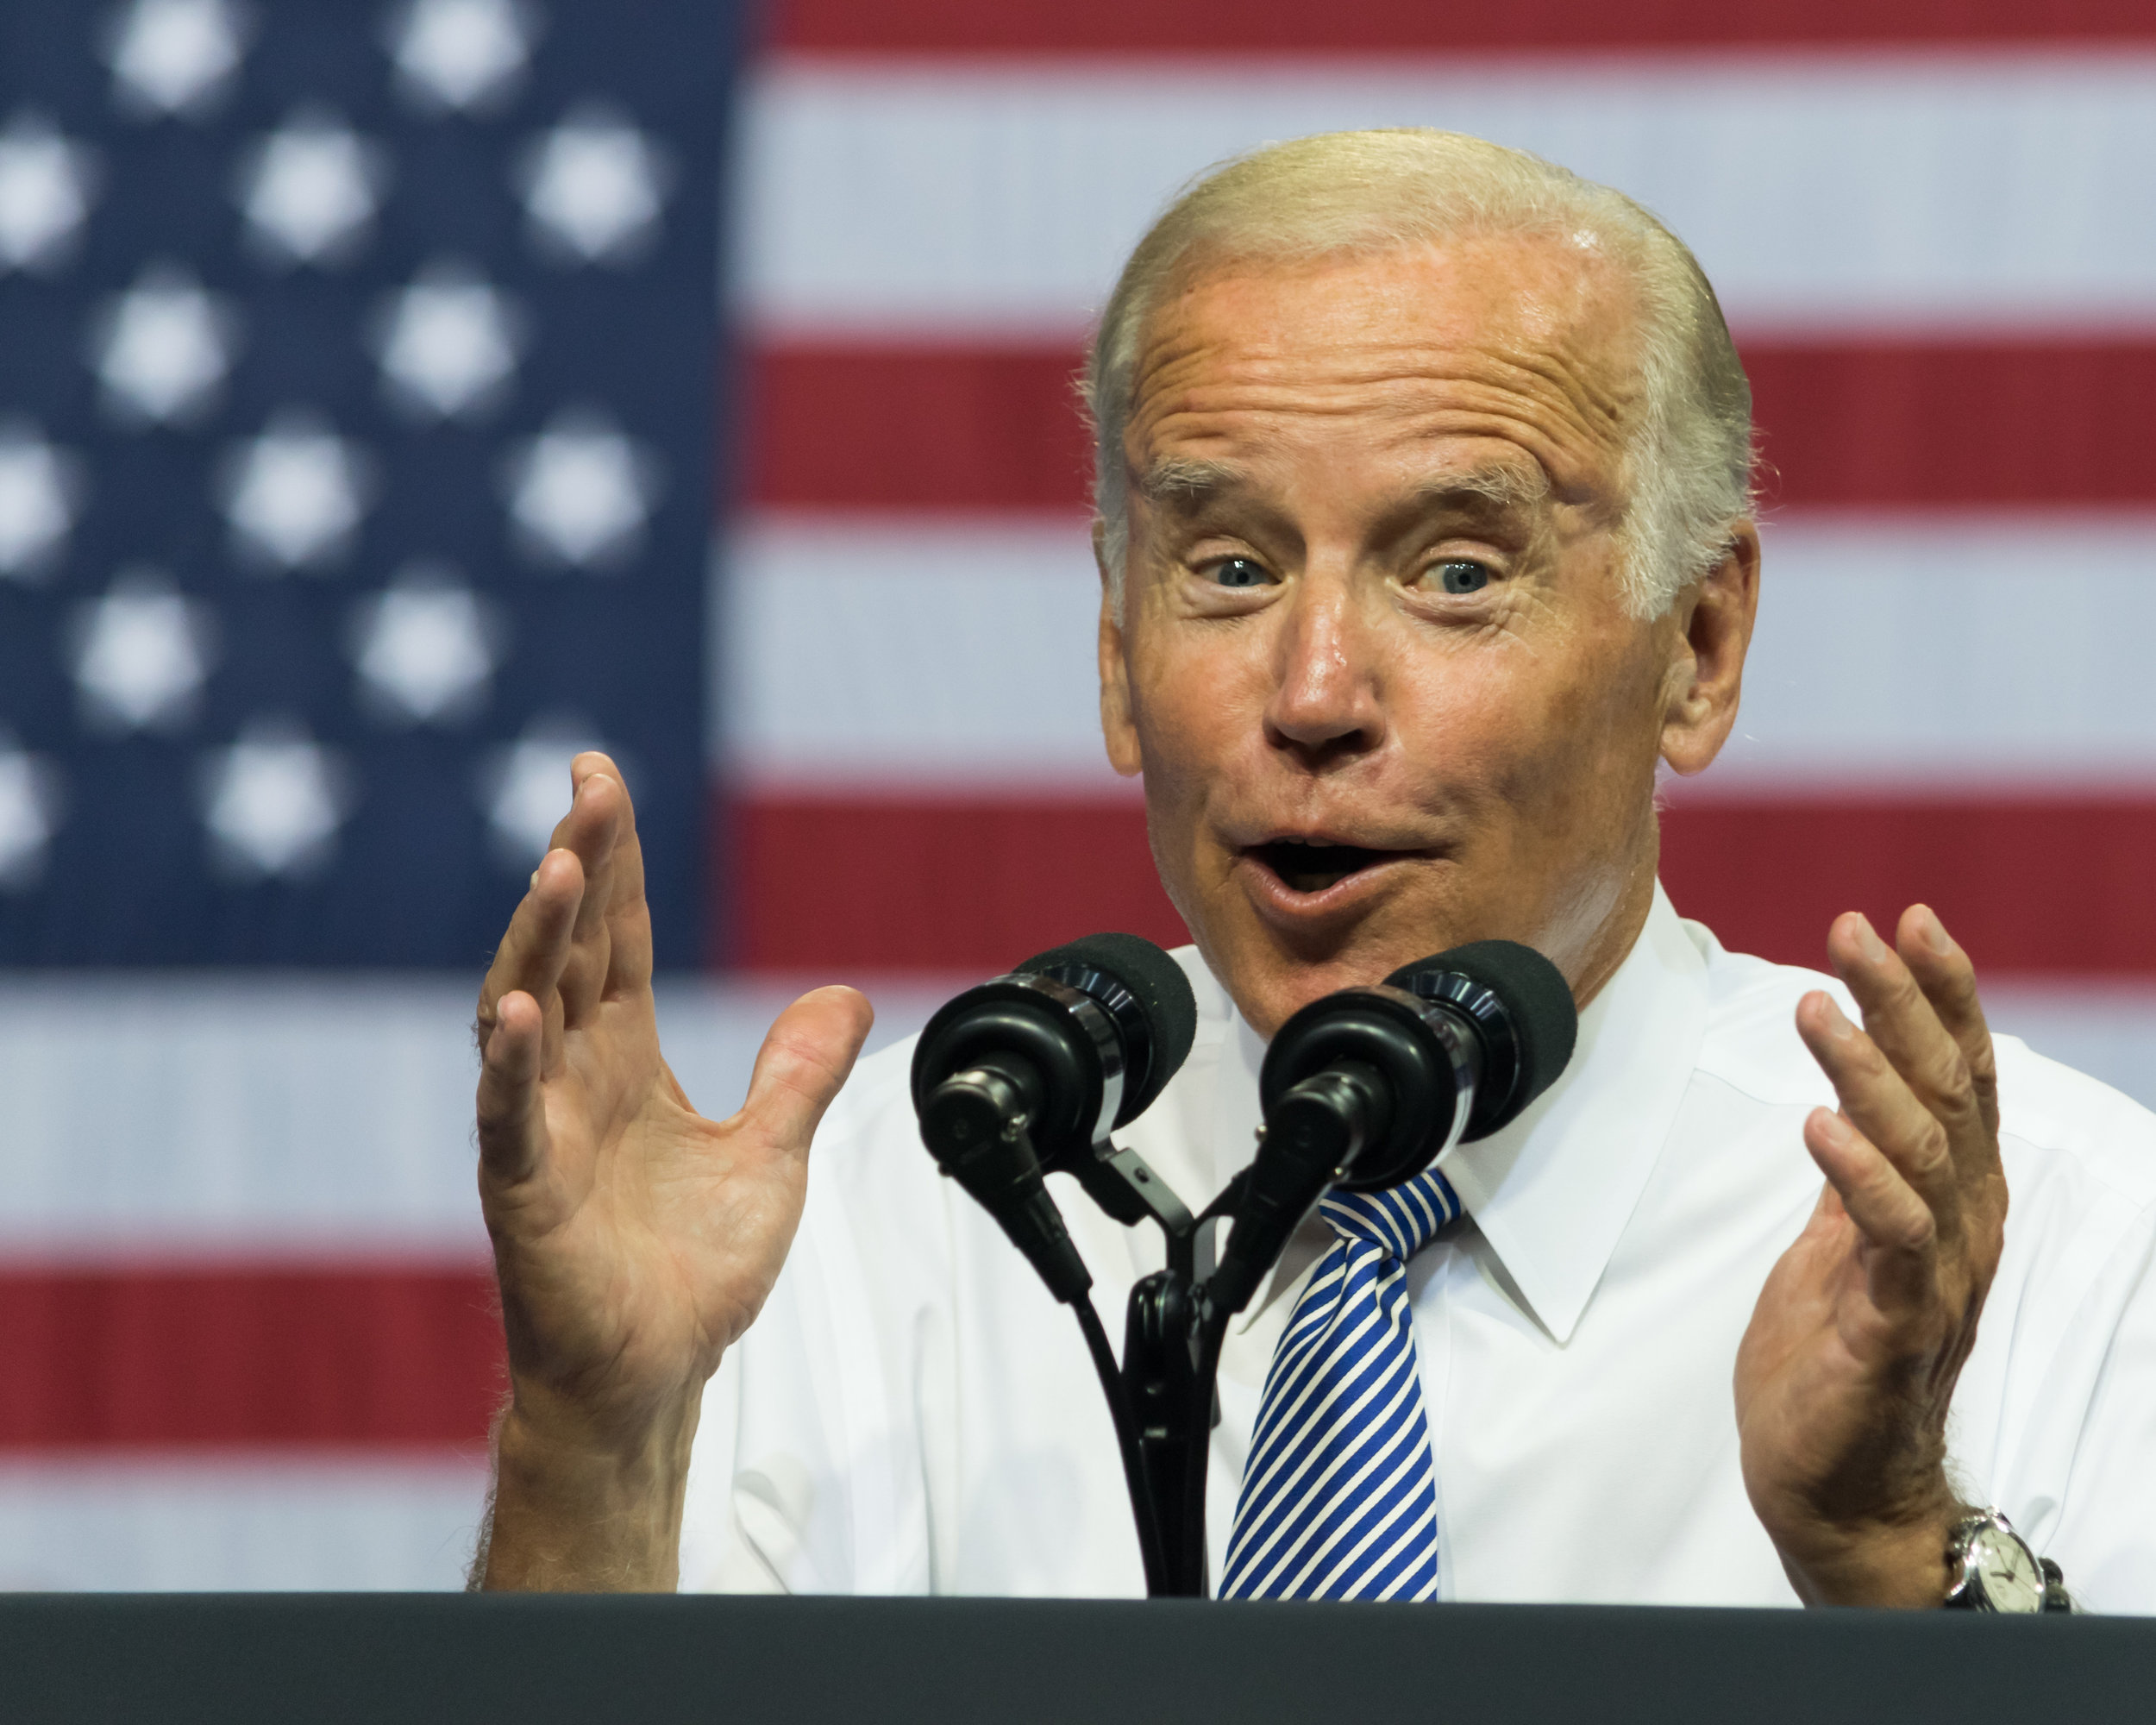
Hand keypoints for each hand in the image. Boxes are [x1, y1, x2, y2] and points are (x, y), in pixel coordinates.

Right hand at [471, 753, 871, 1588]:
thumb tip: (845, 992)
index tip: (602, 782)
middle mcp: (573, 1080)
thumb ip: (798, 1073)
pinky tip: (518, 1008)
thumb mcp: (771, 1156)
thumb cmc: (691, 1275)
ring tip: (558, 864)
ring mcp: (540, 1130)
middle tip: (590, 785)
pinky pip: (509, 1117)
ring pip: (525, 1012)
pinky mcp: (524, 1194)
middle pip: (570, 950)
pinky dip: (509, 1062)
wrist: (652, 1378)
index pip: (618, 941)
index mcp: (625, 1062)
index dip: (617, 864)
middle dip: (580, 865)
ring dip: (538, 937)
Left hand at [1735, 905, 2006, 1606]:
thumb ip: (1858, 1173)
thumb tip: (1844, 1098)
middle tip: (1855, 929)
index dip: (1940, 995)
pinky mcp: (1894, 1326)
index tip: (1905, 918)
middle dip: (1903, 1001)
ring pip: (1920, 1150)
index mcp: (1951, 1197)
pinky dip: (1860, 1175)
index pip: (1959, 1076)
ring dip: (1868, 1072)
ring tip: (1817, 1008)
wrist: (1832, 1485)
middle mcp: (1960, 1225)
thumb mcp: (1839, 1240)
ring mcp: (1934, 1275)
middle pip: (1947, 1092)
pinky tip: (1818, 1126)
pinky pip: (1891, 1238)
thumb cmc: (1834, 1358)